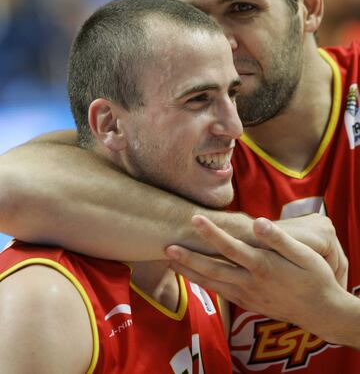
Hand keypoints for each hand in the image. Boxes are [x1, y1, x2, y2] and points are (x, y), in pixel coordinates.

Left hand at [166, 215, 348, 340]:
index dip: (211, 233)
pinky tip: (191, 276)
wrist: (321, 312)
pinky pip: (220, 293)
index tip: (193, 218)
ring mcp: (247, 296)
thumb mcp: (304, 255)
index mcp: (263, 266)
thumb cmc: (314, 277)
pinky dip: (203, 284)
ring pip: (212, 283)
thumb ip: (279, 239)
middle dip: (188, 258)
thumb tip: (258, 223)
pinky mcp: (247, 304)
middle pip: (213, 269)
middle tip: (166, 246)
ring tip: (169, 260)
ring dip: (189, 272)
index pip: (230, 247)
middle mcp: (250, 282)